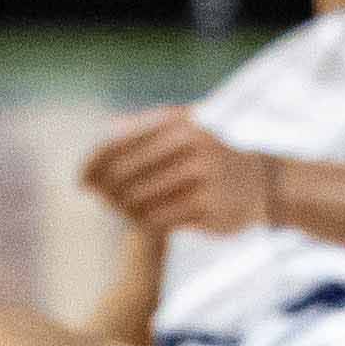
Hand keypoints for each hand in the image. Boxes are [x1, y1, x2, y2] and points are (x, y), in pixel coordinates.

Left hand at [76, 103, 273, 229]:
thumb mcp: (186, 127)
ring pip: (142, 198)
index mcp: (181, 123)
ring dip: (122, 208)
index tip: (80, 178)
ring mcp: (204, 178)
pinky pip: (161, 219)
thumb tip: (105, 130)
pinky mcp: (210, 209)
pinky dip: (142, 222)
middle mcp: (192, 146)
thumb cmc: (211, 154)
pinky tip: (138, 222)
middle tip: (96, 198)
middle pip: (127, 172)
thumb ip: (147, 126)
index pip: (122, 142)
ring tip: (116, 210)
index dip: (94, 162)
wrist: (264, 182)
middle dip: (105, 188)